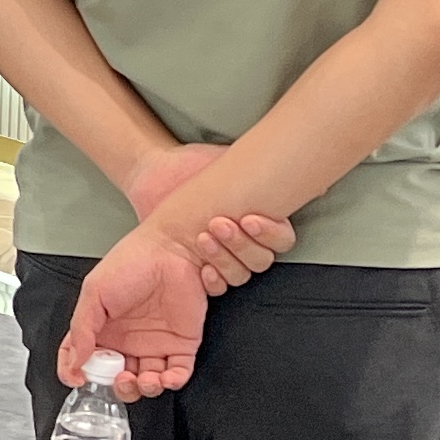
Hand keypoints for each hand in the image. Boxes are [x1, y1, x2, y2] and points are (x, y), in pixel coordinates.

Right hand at [57, 225, 210, 399]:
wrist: (172, 249)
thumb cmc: (132, 262)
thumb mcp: (94, 292)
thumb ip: (81, 328)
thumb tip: (74, 361)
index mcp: (102, 328)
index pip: (82, 358)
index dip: (76, 373)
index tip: (79, 379)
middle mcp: (127, 340)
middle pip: (117, 378)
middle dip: (117, 388)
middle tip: (118, 379)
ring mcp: (155, 344)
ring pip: (147, 382)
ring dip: (143, 389)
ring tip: (141, 379)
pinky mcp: (182, 344)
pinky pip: (177, 373)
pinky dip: (171, 382)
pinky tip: (164, 376)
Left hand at [117, 141, 298, 294]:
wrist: (155, 174)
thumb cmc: (191, 165)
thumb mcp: (226, 162)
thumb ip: (257, 164)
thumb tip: (284, 153)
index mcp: (258, 216)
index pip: (281, 238)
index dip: (270, 233)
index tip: (249, 219)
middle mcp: (245, 239)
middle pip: (262, 259)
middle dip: (242, 244)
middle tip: (218, 223)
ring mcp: (225, 256)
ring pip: (242, 273)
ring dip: (225, 258)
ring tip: (203, 237)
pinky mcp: (203, 269)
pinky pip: (219, 287)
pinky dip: (214, 280)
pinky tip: (203, 267)